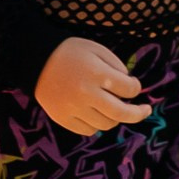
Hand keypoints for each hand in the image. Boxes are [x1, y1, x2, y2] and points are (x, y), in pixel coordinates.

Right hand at [34, 38, 150, 134]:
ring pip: (106, 124)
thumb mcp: (96, 49)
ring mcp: (73, 108)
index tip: (131, 84)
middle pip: (122, 113)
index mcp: (96, 73)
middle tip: (145, 110)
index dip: (135, 86)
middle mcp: (86, 93)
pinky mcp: (62, 117)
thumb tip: (130, 88)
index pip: (130, 89)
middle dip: (138, 113)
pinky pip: (88, 130)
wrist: (33, 59)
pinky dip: (96, 124)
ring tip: (112, 108)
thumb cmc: (69, 52)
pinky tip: (95, 114)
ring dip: (114, 117)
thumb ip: (117, 66)